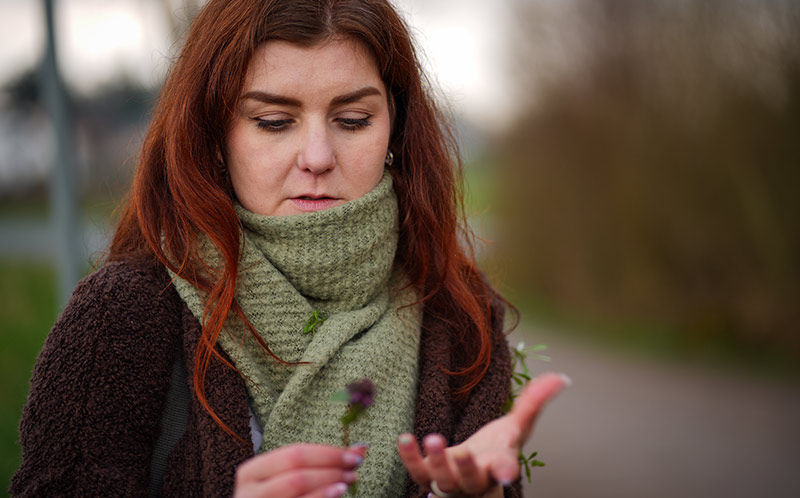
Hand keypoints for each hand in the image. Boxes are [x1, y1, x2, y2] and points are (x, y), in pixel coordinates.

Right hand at [233, 443, 366, 497]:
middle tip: (355, 467)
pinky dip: (321, 497)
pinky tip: (337, 493)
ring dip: (329, 482)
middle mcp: (249, 491)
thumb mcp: (293, 479)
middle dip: (331, 467)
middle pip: (297, 471)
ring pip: (297, 487)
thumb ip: (322, 463)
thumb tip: (362, 448)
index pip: (294, 454)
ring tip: (349, 480)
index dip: (327, 453)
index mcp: (251, 472)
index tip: (354, 454)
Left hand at [397, 372, 568, 496]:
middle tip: (462, 454)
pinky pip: (417, 472)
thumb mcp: (517, 427)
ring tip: (432, 437)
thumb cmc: (497, 449)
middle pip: (470, 479)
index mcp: (498, 465)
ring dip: (435, 461)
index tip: (507, 474)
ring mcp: (450, 481)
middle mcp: (474, 479)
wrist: (473, 475)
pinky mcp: (427, 476)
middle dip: (465, 468)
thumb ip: (535, 402)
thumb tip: (562, 378)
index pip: (504, 470)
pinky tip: (403, 438)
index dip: (506, 473)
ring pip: (441, 479)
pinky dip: (409, 457)